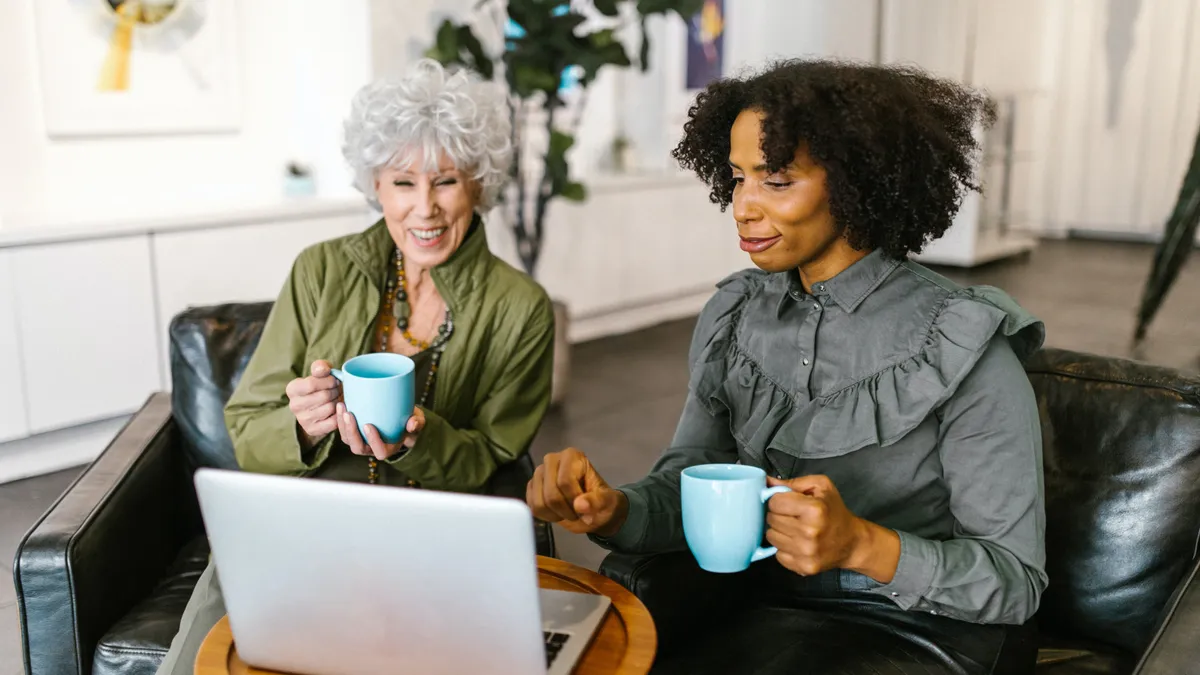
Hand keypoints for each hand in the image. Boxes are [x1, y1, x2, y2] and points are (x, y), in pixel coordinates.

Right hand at [286, 360, 340, 442]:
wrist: (318, 406)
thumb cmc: (320, 385)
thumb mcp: (319, 372)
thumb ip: (320, 367)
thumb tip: (322, 370)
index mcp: (292, 389)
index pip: (312, 384)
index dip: (328, 381)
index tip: (334, 380)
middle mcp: (294, 405)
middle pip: (323, 396)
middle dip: (335, 391)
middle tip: (337, 390)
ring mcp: (302, 420)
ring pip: (330, 408)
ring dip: (338, 401)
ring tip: (336, 398)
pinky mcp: (312, 430)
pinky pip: (333, 422)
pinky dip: (339, 414)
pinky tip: (338, 409)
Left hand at [337, 404, 426, 460]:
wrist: (400, 419)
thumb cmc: (409, 421)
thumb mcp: (418, 421)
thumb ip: (417, 422)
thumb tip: (412, 424)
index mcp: (388, 448)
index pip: (380, 451)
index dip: (373, 441)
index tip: (369, 425)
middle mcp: (372, 448)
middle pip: (358, 447)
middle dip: (352, 432)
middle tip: (349, 415)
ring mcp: (362, 441)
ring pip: (347, 439)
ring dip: (342, 425)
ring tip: (342, 407)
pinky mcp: (354, 433)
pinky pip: (344, 430)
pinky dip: (339, 419)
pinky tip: (341, 405)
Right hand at [526, 448, 627, 535]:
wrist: (593, 510)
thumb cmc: (602, 502)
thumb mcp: (607, 503)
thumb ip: (596, 502)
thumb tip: (579, 505)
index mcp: (572, 456)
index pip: (565, 481)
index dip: (574, 499)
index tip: (586, 507)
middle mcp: (551, 460)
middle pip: (551, 493)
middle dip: (565, 510)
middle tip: (577, 513)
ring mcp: (539, 473)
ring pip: (540, 502)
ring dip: (556, 514)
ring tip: (568, 512)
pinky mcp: (532, 487)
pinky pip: (532, 507)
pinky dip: (545, 516)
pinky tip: (557, 512)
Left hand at [765, 475, 899, 581]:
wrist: (852, 542)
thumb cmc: (835, 511)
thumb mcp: (821, 487)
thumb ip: (792, 482)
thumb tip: (766, 481)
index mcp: (814, 510)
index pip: (774, 502)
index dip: (779, 499)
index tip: (788, 502)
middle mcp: (809, 533)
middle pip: (771, 519)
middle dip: (779, 514)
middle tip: (793, 515)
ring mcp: (806, 553)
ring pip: (771, 537)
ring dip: (780, 531)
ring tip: (795, 528)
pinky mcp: (803, 567)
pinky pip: (778, 554)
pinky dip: (784, 548)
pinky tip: (797, 542)